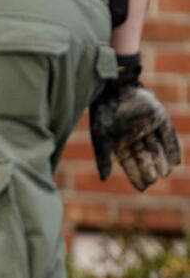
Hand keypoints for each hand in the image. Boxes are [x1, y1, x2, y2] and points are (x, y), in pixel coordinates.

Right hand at [90, 55, 180, 190]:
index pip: (129, 162)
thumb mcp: (101, 139)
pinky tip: (177, 161)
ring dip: (161, 161)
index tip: (142, 188)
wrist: (113, 89)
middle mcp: (135, 136)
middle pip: (144, 156)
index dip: (135, 175)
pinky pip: (168, 135)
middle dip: (149, 169)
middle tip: (153, 180)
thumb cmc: (103, 114)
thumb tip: (104, 180)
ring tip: (164, 174)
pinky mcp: (159, 118)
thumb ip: (103, 158)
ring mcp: (148, 127)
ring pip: (157, 148)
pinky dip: (173, 148)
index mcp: (120, 142)